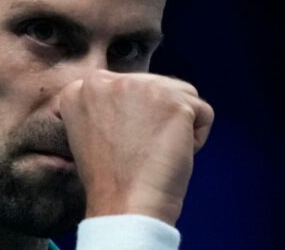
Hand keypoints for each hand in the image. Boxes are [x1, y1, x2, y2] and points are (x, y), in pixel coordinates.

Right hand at [56, 70, 213, 226]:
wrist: (125, 205)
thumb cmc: (111, 179)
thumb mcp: (89, 131)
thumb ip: (105, 105)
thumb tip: (136, 99)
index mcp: (80, 88)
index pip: (124, 86)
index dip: (132, 116)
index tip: (123, 142)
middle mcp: (108, 80)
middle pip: (154, 86)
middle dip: (155, 117)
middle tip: (139, 150)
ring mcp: (142, 86)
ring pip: (180, 94)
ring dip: (177, 123)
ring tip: (155, 151)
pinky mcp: (174, 101)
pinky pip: (203, 113)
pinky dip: (197, 138)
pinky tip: (172, 154)